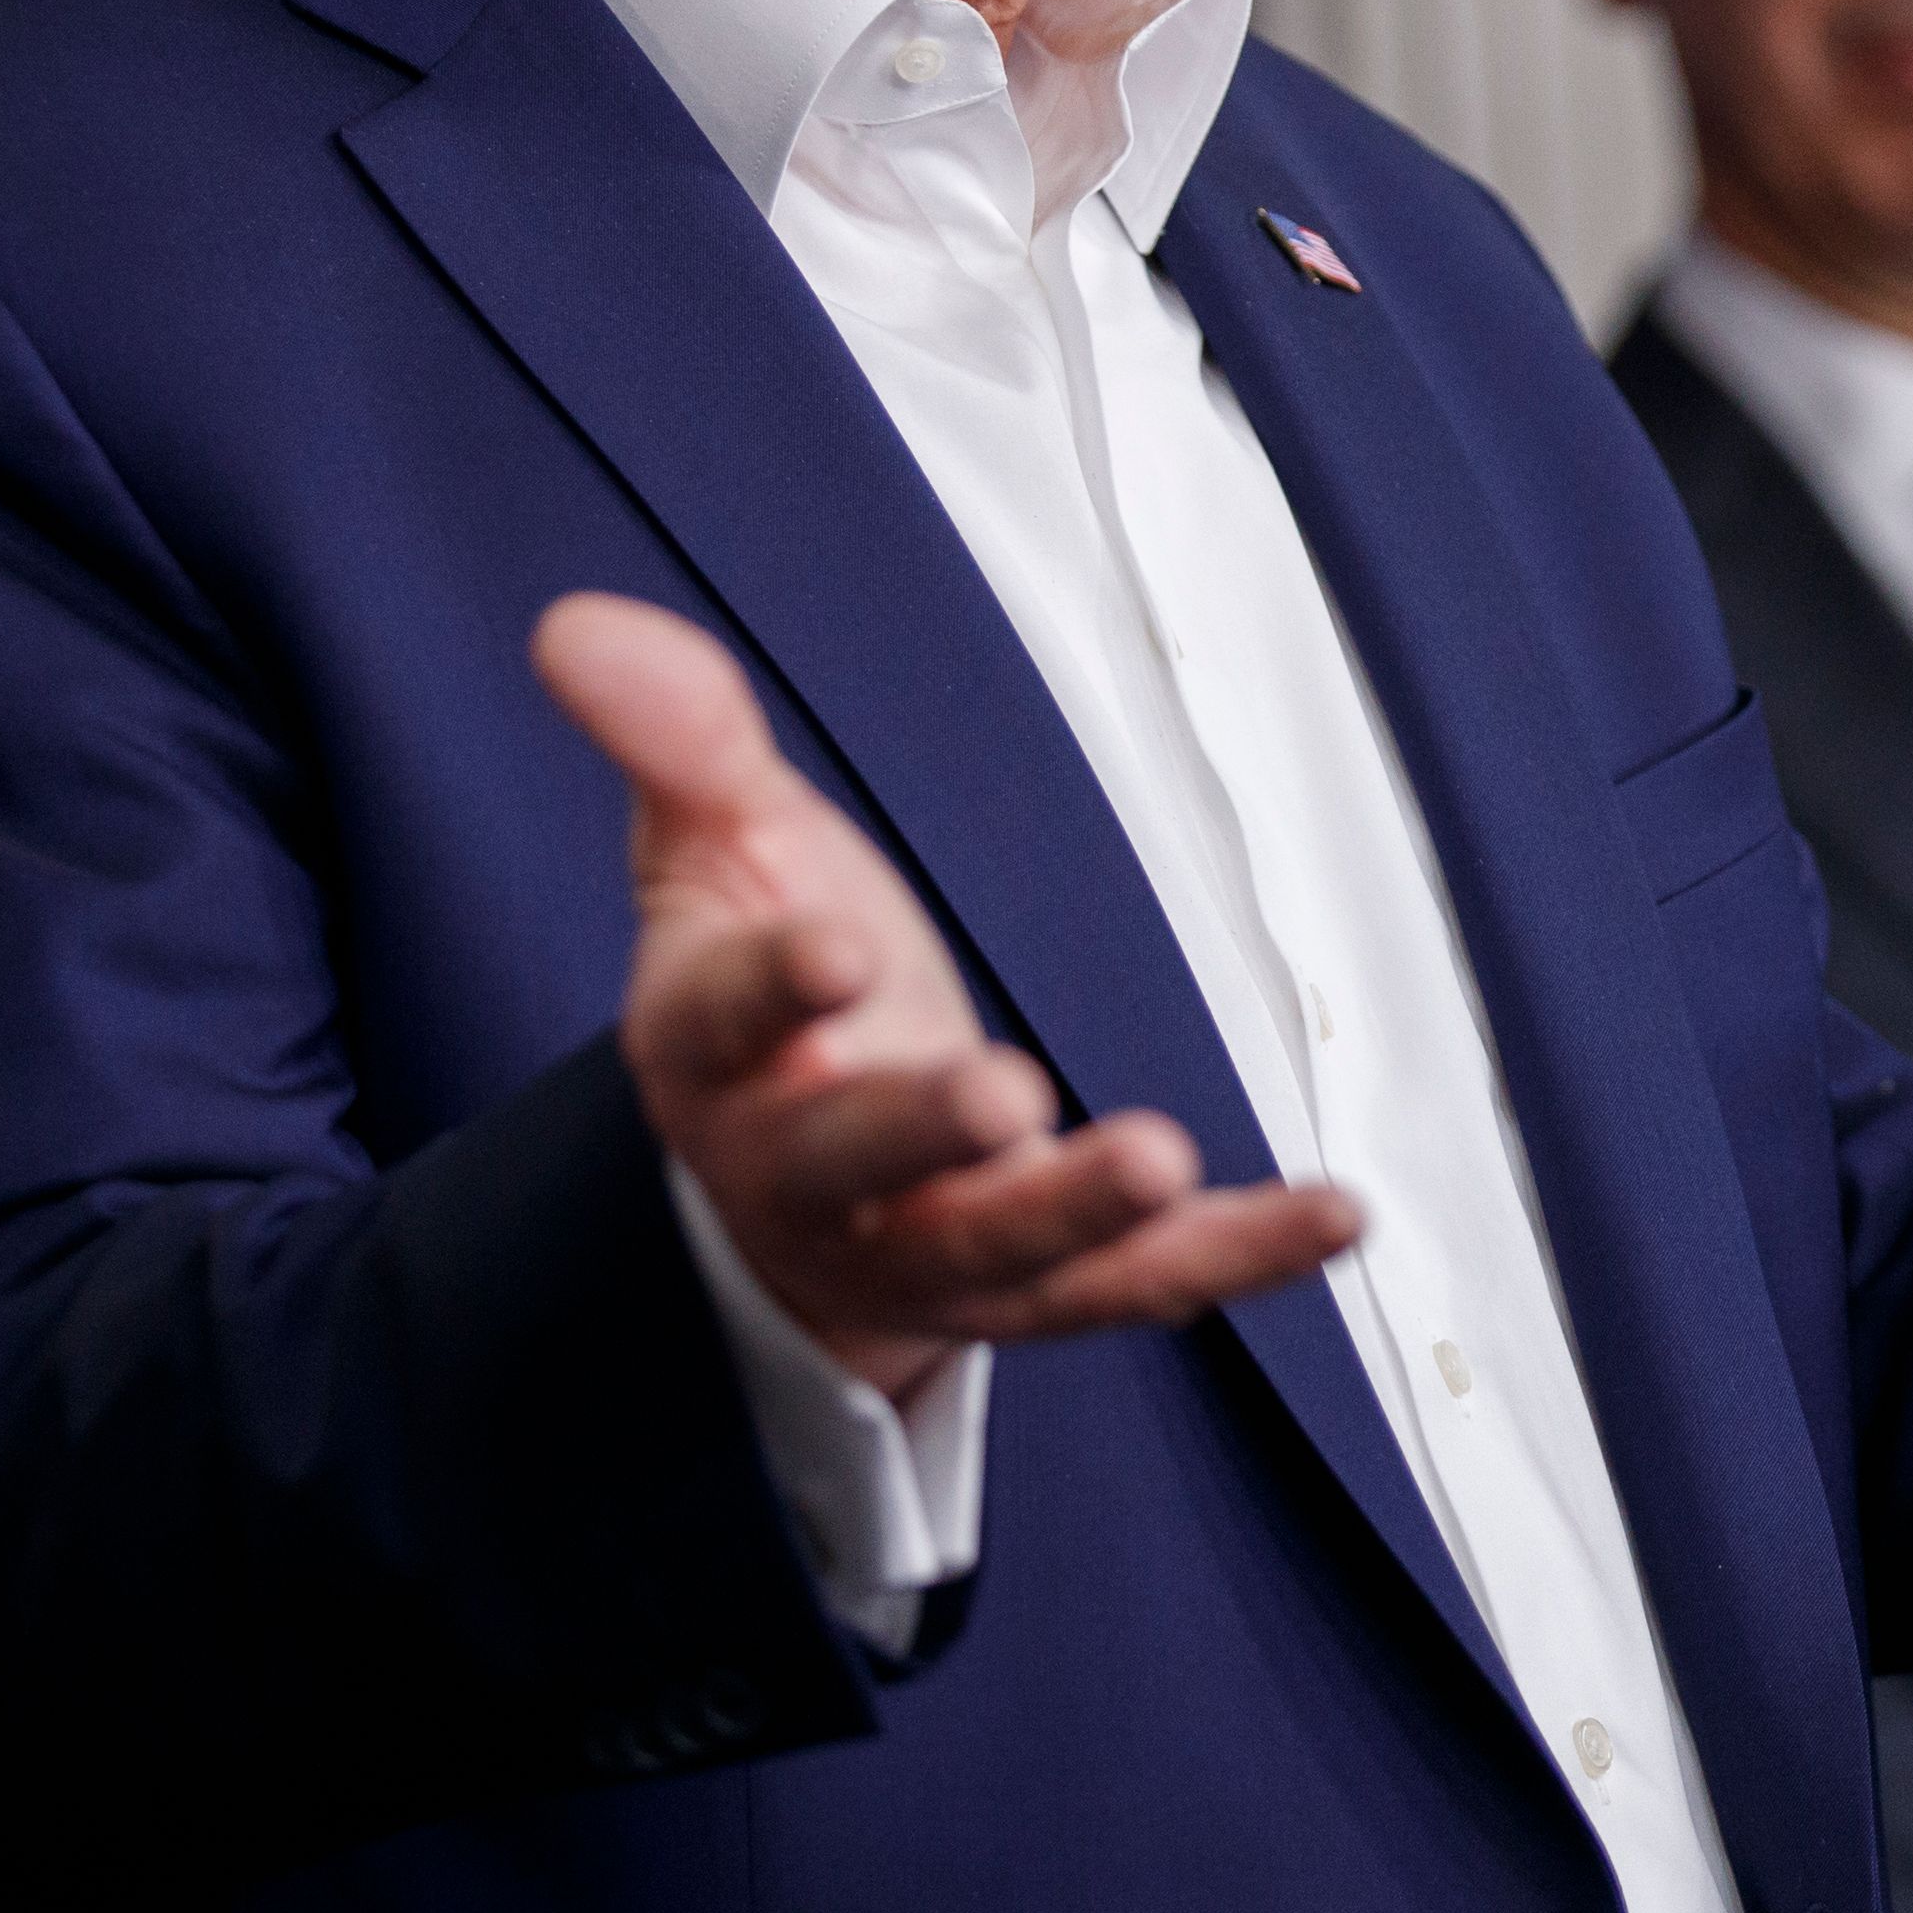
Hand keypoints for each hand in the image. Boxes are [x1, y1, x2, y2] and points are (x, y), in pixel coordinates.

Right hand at [536, 594, 1360, 1403]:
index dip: (771, 986)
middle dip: (923, 1131)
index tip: (832, 944)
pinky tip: (1337, 1211)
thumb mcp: (723, 849)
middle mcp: (806, 1174)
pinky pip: (1138, 1285)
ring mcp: (923, 1247)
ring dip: (1075, 1211)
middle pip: (851, 1163)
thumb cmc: (774, 999)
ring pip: (993, 1251)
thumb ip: (677, 739)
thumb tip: (576, 623)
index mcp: (713, 1057)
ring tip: (1159, 1158)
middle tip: (1002, 1095)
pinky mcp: (1037, 1288)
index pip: (721, 1025)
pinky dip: (1238, 1254)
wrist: (802, 1195)